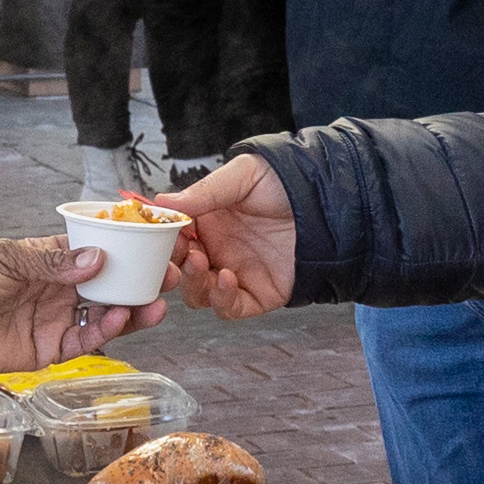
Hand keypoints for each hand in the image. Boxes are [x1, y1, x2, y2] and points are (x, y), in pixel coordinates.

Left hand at [0, 232, 154, 377]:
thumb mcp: (8, 259)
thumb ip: (53, 261)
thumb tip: (98, 259)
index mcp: (49, 261)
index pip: (96, 254)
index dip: (126, 252)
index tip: (155, 248)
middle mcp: (59, 290)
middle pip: (109, 286)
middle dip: (140, 282)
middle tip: (168, 277)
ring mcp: (56, 320)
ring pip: (105, 315)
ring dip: (132, 310)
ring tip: (155, 303)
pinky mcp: (50, 350)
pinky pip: (86, 340)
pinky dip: (106, 331)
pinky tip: (122, 318)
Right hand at [158, 155, 291, 314]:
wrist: (325, 200)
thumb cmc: (284, 183)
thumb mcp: (242, 175)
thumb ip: (204, 192)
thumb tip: (161, 201)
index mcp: (206, 223)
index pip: (172, 239)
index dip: (161, 241)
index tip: (158, 236)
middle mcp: (217, 251)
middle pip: (179, 271)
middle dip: (173, 267)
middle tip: (181, 253)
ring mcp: (236, 274)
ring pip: (198, 294)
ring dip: (193, 283)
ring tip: (201, 263)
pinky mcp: (258, 295)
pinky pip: (230, 308)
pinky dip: (222, 299)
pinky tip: (226, 278)